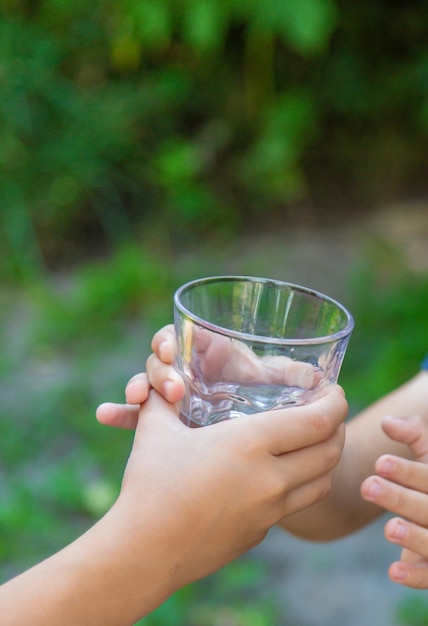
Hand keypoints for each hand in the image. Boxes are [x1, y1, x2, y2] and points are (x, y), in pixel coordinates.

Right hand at [116, 385, 346, 588]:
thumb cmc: (149, 485)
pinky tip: (277, 476)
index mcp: (250, 444)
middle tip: (329, 414)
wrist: (144, 552)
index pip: (318, 421)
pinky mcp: (259, 533)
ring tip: (314, 443)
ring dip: (326, 459)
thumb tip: (162, 381)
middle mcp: (269, 479)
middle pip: (329, 452)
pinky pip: (292, 505)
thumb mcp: (156, 431)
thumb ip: (164, 398)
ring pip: (320, 482)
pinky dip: (298, 485)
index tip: (334, 391)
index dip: (335, 403)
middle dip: (337, 428)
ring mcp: (268, 512)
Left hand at [361, 414, 427, 588]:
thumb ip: (415, 435)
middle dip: (399, 497)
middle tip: (367, 486)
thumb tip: (387, 421)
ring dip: (413, 536)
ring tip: (389, 528)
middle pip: (427, 507)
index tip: (379, 462)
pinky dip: (415, 576)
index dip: (407, 471)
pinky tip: (393, 570)